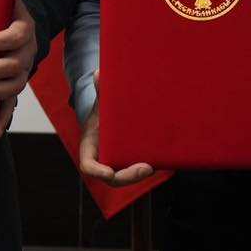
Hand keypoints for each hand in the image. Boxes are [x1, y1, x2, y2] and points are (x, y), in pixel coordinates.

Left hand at [0, 0, 37, 138]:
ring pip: (13, 88)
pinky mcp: (11, 90)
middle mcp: (26, 55)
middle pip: (13, 66)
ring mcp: (20, 74)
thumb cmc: (3, 13)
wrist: (12, 34)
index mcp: (24, 31)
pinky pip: (10, 108)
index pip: (16, 37)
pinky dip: (3, 120)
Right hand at [78, 70, 153, 186]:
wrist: (111, 120)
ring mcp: (117, 164)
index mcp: (91, 149)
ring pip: (127, 176)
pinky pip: (136, 170)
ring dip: (139, 175)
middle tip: (146, 168)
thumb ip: (101, 91)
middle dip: (128, 176)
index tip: (109, 172)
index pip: (89, 166)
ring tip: (154, 165)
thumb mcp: (101, 103)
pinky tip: (161, 162)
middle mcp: (103, 161)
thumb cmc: (103, 113)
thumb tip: (99, 74)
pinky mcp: (130, 163)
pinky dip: (146, 168)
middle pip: (113, 177)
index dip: (98, 171)